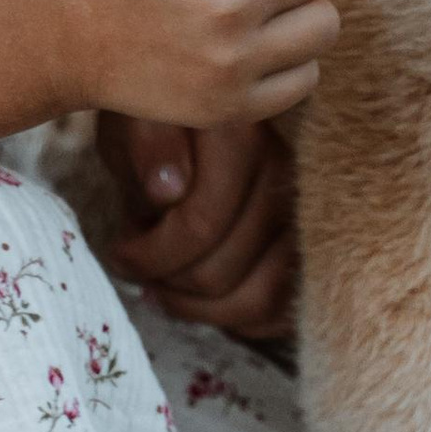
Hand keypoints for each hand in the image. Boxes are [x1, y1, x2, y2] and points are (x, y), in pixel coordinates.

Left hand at [100, 113, 299, 336]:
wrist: (192, 112)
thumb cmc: (158, 118)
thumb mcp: (136, 118)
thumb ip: (150, 144)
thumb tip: (168, 191)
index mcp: (241, 132)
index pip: (202, 222)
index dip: (152, 254)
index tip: (120, 252)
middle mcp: (287, 171)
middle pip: (226, 269)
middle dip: (171, 282)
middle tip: (140, 273)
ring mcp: (305, 210)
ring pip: (263, 297)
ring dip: (204, 310)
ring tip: (167, 293)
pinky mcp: (310, 241)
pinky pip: (287, 306)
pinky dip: (244, 319)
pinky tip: (206, 306)